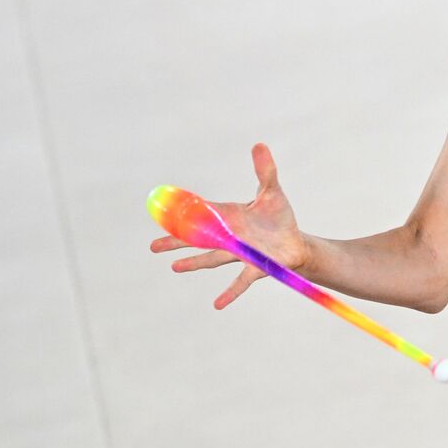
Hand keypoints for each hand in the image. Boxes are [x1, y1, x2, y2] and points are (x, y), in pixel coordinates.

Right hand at [150, 143, 309, 309]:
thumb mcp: (272, 191)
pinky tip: (217, 304)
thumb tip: (259, 144)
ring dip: (195, 263)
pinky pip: (241, 280)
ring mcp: (240, 253)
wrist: (295, 243)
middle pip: (199, 240)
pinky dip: (230, 291)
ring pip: (213, 259)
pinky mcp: (256, 267)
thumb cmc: (279, 218)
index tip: (162, 215)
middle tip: (153, 247)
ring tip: (174, 267)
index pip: (202, 215)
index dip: (183, 215)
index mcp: (229, 217)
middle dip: (177, 243)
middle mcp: (229, 237)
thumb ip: (265, 170)